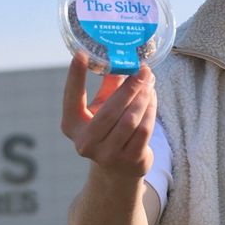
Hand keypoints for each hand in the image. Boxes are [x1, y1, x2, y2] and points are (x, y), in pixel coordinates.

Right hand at [60, 53, 157, 180]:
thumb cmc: (107, 129)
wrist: (118, 170)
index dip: (74, 77)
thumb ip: (108, 86)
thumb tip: (121, 58)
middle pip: (110, 111)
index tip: (81, 54)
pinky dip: (150, 110)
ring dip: (143, 97)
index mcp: (72, 126)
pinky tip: (152, 97)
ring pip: (130, 120)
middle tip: (143, 70)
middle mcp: (85, 143)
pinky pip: (144, 130)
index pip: (72, 99)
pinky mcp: (130, 161)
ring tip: (149, 81)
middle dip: (129, 88)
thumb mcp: (100, 108)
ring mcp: (107, 155)